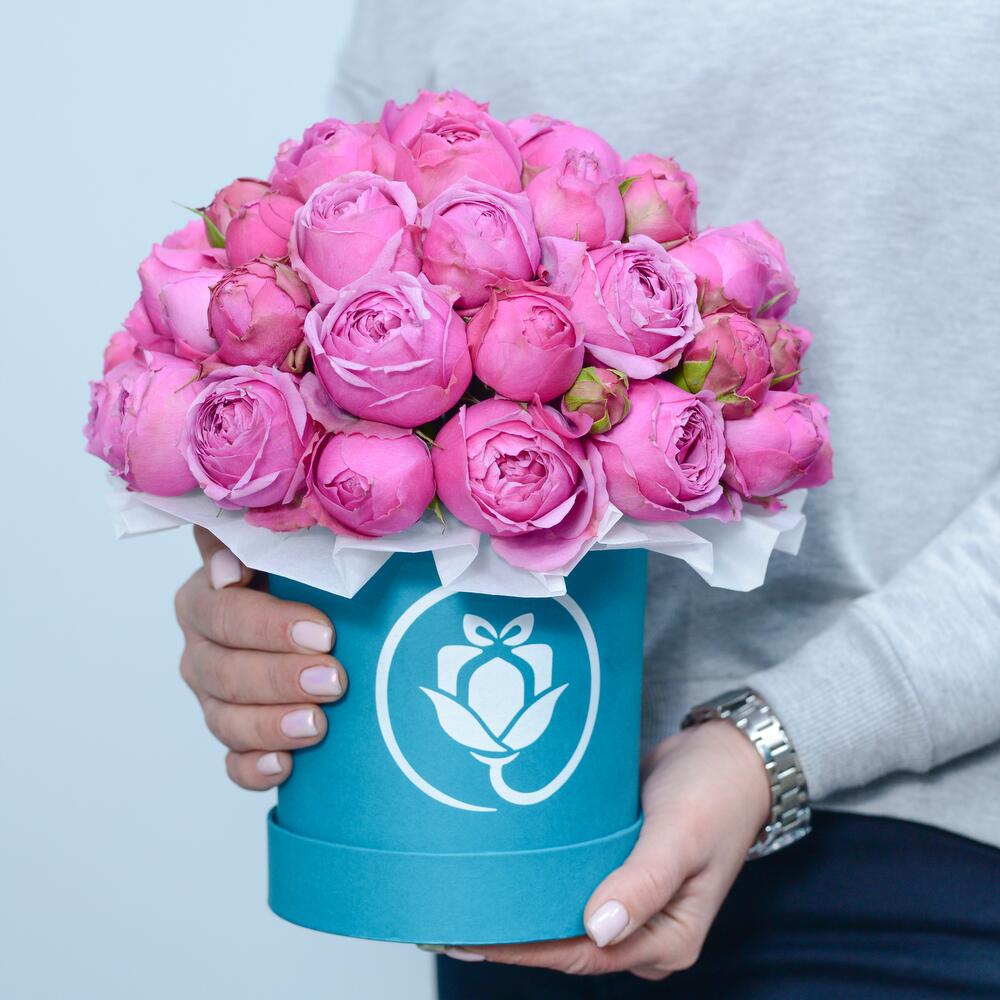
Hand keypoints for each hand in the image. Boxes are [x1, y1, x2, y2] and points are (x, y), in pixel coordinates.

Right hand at [174, 526, 346, 789]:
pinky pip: (234, 763)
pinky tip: (285, 766)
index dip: (271, 626)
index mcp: (205, 598)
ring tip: (317, 725)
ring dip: (272, 725)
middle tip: (335, 680)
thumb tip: (226, 566)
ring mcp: (213, 698)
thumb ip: (257, 540)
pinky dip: (256, 769)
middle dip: (282, 678)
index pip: (225, 613)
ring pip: (226, 720)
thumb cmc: (307, 576)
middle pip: (226, 671)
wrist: (323, 620)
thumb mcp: (289, 548)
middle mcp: (202, 649)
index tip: (324, 633)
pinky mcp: (235, 738)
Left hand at [470, 720, 770, 978]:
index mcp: (667, 939)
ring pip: (565, 914)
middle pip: (567, 942)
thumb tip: (599, 928)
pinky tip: (502, 867)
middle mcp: (644, 930)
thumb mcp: (683, 835)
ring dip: (521, 908)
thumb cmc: (716, 795)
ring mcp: (629, 900)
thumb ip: (645, 882)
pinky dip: (540, 879)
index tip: (476, 939)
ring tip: (464, 897)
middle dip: (512, 935)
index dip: (528, 949)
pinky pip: (572, 882)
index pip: (584, 954)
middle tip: (452, 919)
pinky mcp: (616, 868)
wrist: (728, 754)